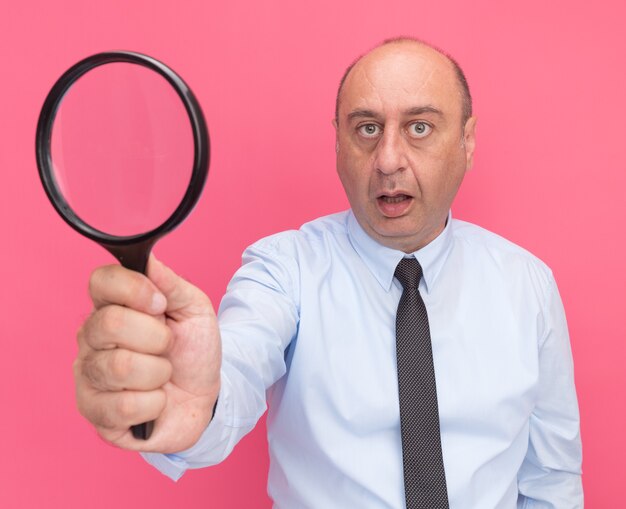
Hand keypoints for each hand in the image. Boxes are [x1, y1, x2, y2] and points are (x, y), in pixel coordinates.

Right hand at [74, 255, 220, 452]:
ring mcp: (88, 375)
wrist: (205, 397)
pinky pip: (122, 406)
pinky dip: (154, 404)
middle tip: (167, 347)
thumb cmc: (194, 351)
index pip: (100, 280)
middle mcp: (92, 337)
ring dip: (158, 372)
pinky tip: (155, 401)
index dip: (134, 289)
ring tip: (162, 375)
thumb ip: (171, 283)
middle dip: (157, 338)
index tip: (161, 304)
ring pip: (119, 366)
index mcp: (112, 305)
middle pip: (111, 323)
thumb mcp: (195, 310)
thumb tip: (147, 259)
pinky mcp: (94, 412)